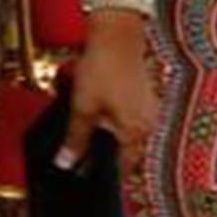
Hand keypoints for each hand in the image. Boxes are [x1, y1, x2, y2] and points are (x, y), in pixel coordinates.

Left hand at [59, 16, 156, 167]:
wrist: (116, 36)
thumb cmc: (102, 70)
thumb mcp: (83, 108)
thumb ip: (76, 139)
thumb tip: (67, 164)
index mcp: (136, 133)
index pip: (122, 168)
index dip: (102, 175)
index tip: (85, 180)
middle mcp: (148, 126)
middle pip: (125, 152)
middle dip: (104, 156)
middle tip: (80, 159)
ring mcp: (149, 112)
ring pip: (126, 136)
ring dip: (108, 138)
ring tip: (86, 135)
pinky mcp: (144, 99)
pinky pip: (129, 120)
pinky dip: (114, 123)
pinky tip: (99, 117)